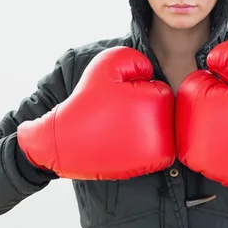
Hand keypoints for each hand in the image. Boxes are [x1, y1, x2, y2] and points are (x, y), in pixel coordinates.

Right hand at [17, 46, 174, 179]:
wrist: (63, 142)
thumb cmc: (85, 102)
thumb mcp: (106, 65)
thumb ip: (134, 59)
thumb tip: (150, 73)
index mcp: (158, 100)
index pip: (160, 90)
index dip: (136, 90)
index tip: (117, 98)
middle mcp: (164, 129)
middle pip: (163, 112)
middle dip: (142, 109)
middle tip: (114, 113)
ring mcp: (156, 152)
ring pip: (157, 132)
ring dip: (140, 129)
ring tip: (115, 128)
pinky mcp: (147, 168)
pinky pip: (150, 152)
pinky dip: (136, 147)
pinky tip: (116, 143)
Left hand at [175, 39, 227, 188]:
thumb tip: (211, 59)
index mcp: (197, 108)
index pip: (196, 81)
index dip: (222, 83)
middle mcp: (188, 138)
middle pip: (192, 102)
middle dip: (214, 100)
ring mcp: (195, 158)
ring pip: (196, 122)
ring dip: (214, 119)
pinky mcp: (203, 170)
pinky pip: (203, 143)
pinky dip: (217, 139)